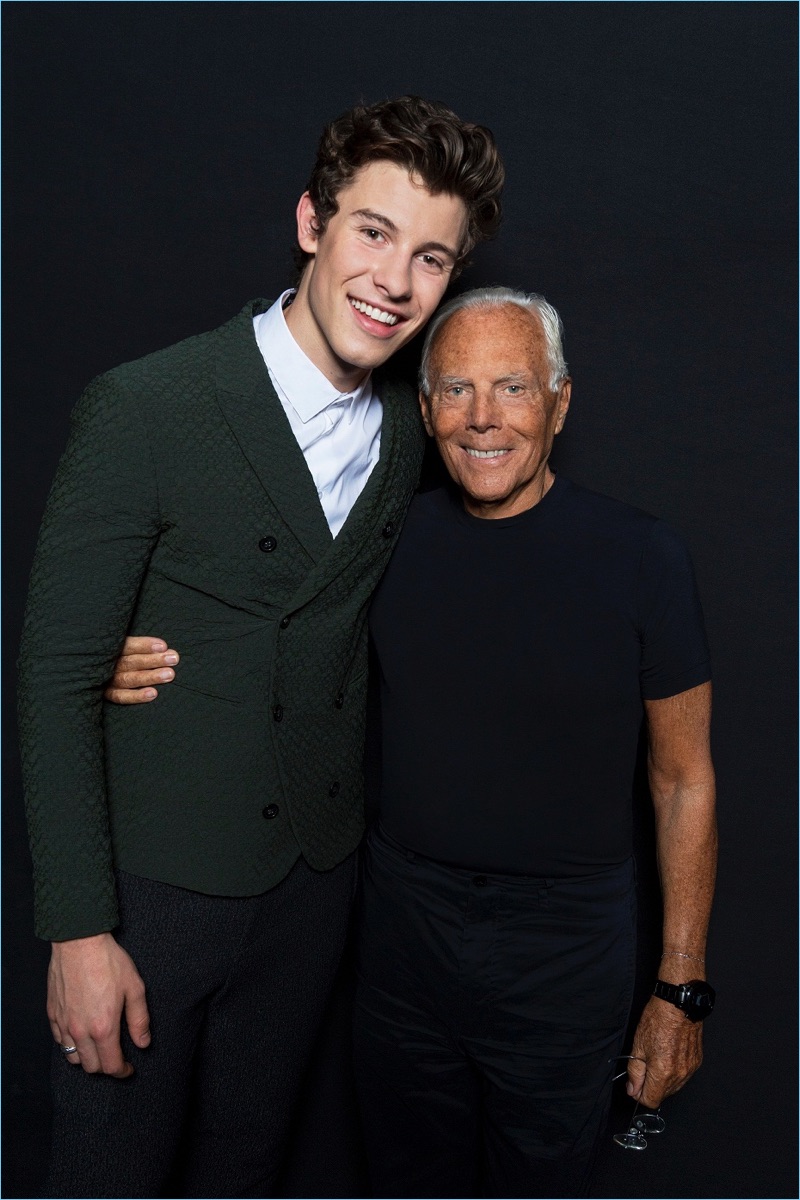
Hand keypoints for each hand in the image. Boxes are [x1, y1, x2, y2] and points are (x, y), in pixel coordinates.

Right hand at [48, 933, 150, 1076]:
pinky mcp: (53, 1014)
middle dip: (106, 1067)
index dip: (122, 1071)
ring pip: (73, 1057)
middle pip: (91, 1066)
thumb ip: (139, 1019)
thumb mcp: (134, 988)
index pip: (111, 1065)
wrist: (79, 942)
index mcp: (103, 1027)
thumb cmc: (108, 962)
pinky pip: (60, 1041)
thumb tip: (142, 1043)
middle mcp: (80, 1031)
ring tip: (99, 1047)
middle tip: (116, 1057)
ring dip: (87, 1058)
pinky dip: (71, 1044)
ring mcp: (64, 1023)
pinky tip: (81, 1034)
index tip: (129, 1068)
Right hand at [104, 636, 178, 703]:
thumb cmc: (123, 658)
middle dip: (154, 660)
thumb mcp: (127, 649)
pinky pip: (121, 697)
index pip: (128, 645)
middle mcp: (109, 665)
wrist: (94, 678)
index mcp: (112, 649)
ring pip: (129, 679)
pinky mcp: (108, 695)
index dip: (145, 646)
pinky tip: (153, 694)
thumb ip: (141, 648)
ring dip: (150, 677)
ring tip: (169, 674)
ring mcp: (107, 680)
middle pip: (131, 662)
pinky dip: (137, 696)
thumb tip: (165, 649)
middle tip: (173, 658)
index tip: (163, 646)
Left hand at [626, 995, 702, 1108]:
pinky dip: (675, 1071)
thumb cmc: (657, 1020)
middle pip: (663, 1095)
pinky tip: (669, 1054)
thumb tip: (633, 1089)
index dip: (639, 1094)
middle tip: (644, 1065)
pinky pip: (684, 1076)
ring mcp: (690, 1069)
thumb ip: (634, 1072)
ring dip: (663, 1079)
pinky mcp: (696, 1061)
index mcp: (663, 1073)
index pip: (651, 1101)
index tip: (635, 1085)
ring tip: (657, 1057)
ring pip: (674, 1087)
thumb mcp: (638, 1045)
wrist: (678, 1004)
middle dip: (651, 1086)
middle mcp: (679, 1075)